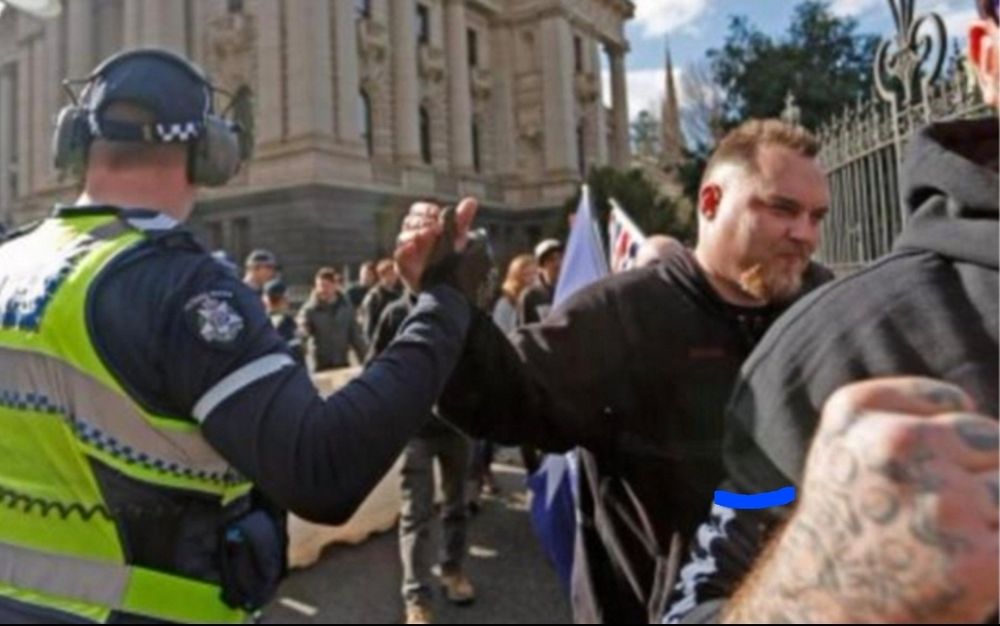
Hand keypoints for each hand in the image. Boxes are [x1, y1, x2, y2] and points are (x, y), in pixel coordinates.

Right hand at [394, 197, 477, 291]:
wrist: (448, 285)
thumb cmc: (451, 257)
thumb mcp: (458, 237)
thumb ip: (462, 220)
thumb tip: (472, 201)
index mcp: (424, 225)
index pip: (417, 211)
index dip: (425, 210)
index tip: (436, 212)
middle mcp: (413, 236)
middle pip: (409, 221)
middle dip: (421, 221)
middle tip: (435, 226)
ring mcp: (408, 252)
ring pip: (402, 237)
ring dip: (414, 234)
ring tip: (429, 235)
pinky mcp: (404, 266)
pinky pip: (398, 256)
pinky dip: (404, 251)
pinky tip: (413, 247)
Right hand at [729, 377, 997, 622]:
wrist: (828, 602)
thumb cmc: (849, 517)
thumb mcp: (844, 443)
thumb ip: (901, 409)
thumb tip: (983, 423)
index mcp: (858, 414)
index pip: (950, 402)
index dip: (942, 440)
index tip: (907, 472)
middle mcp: (897, 447)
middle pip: (989, 437)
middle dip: (974, 470)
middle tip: (927, 511)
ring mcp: (944, 503)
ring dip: (988, 510)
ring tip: (941, 537)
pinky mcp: (981, 560)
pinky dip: (996, 547)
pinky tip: (961, 561)